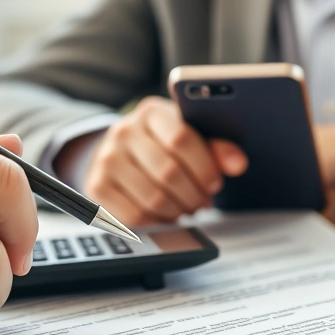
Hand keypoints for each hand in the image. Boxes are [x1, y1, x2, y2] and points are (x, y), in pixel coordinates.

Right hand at [82, 97, 246, 225]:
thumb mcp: (191, 136)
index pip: (181, 139)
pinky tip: (165, 215)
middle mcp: (123, 131)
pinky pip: (134, 215)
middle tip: (202, 202)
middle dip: (194, 195)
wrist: (120, 153)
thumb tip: (238, 163)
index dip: (204, 168)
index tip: (215, 184)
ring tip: (186, 209)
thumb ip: (217, 148)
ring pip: (153, 198)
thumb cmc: (163, 145)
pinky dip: (156, 222)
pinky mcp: (97, 186)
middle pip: (169, 173)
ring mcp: (106, 159)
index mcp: (151, 112)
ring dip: (178, 211)